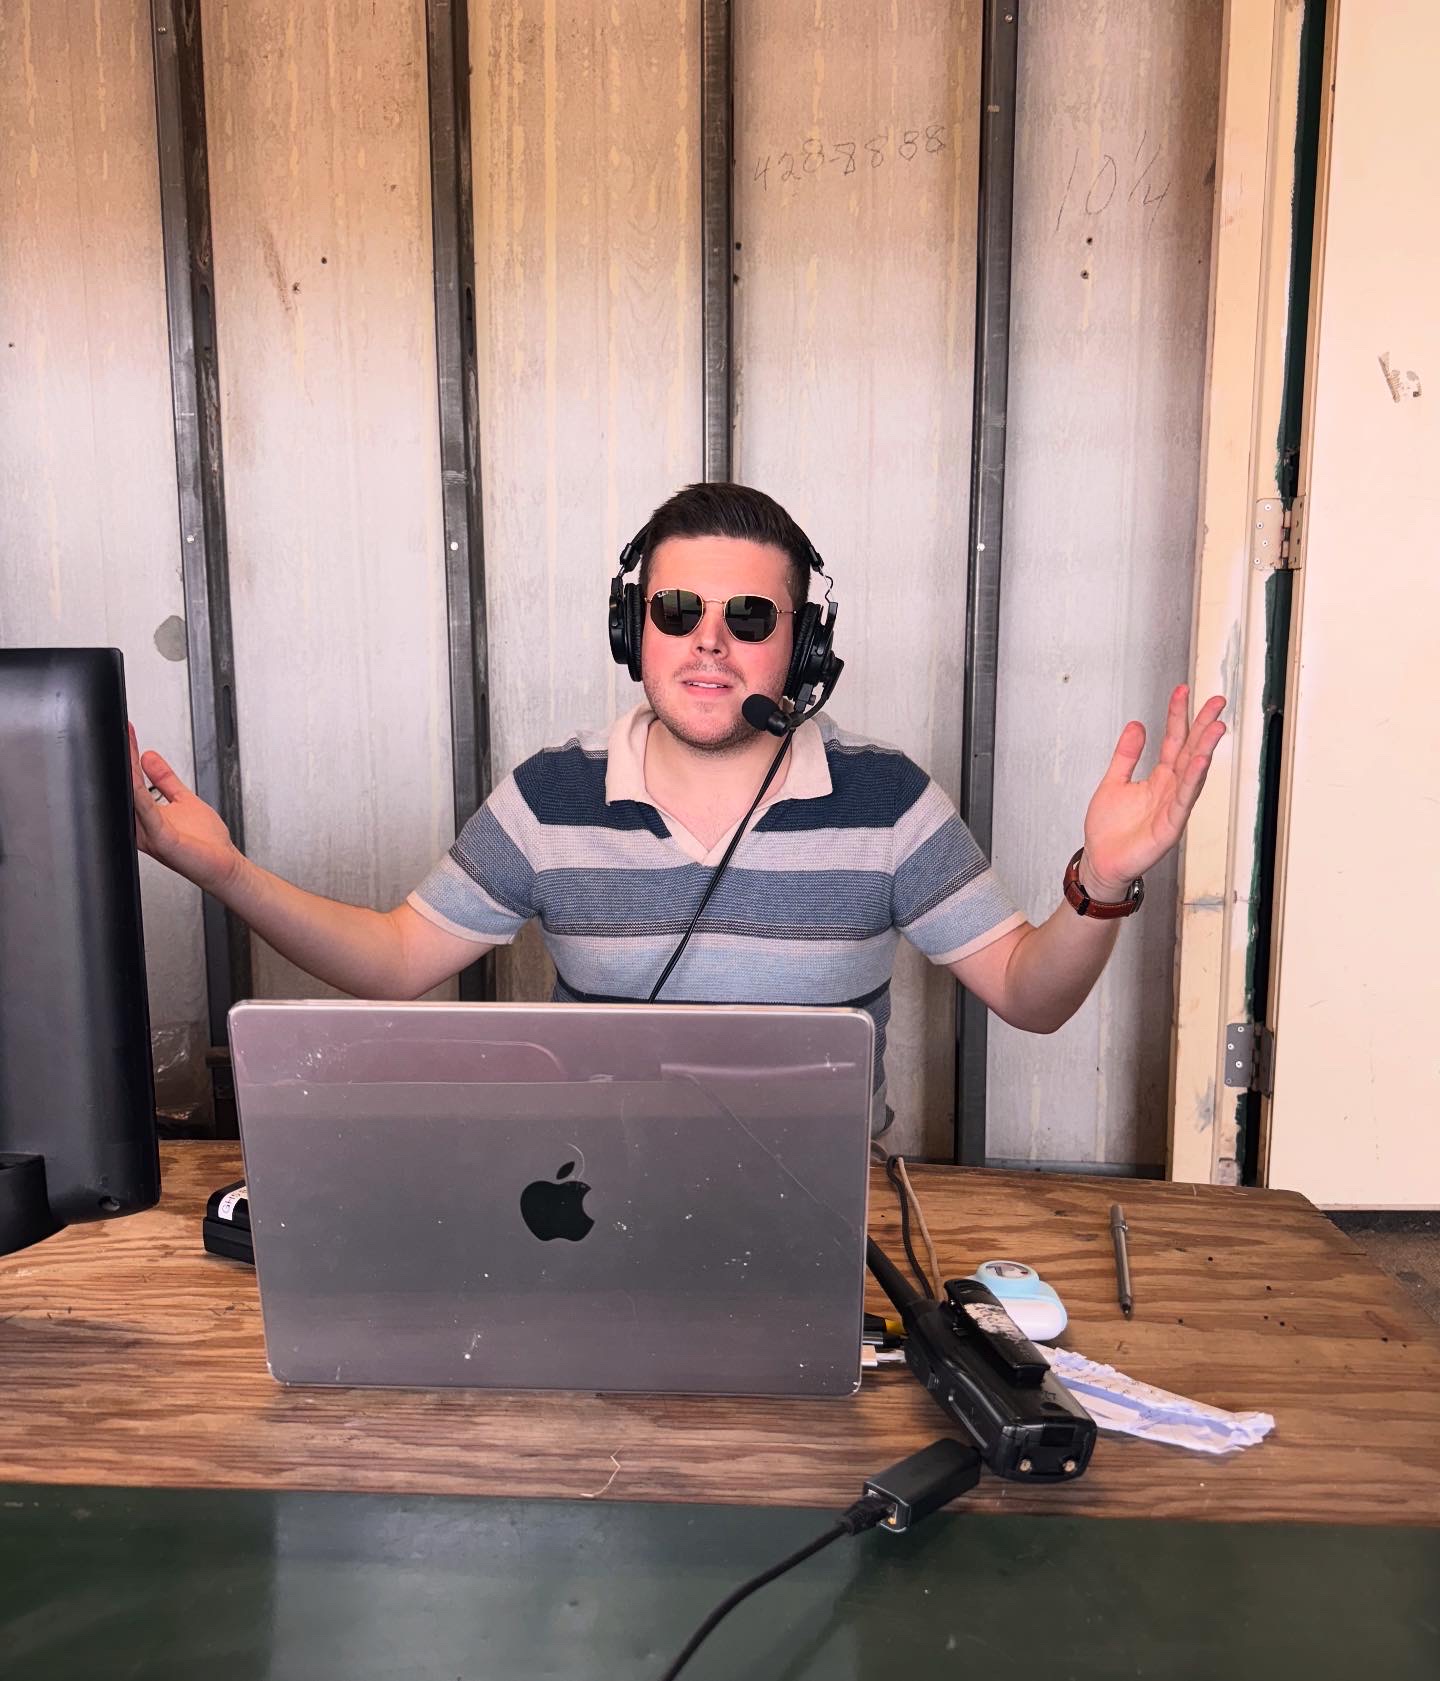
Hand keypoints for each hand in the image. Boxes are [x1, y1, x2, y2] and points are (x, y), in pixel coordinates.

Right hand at [128, 723, 242, 893]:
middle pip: (127, 789)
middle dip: (123, 761)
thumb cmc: (205, 843)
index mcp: (145, 816)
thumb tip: (149, 756)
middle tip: (120, 734)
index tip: (126, 732)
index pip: (131, 781)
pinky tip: (136, 779)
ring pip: (133, 798)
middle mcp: (142, 825)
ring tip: (124, 749)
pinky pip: (148, 814)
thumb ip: (166, 780)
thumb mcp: (184, 800)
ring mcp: (150, 834)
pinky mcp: (163, 841)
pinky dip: (141, 796)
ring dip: (128, 773)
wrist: (223, 867)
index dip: (127, 757)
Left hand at [1080, 685, 1226, 897]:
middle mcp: (1170, 790)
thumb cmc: (1109, 830)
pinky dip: (1192, 780)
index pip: (1174, 740)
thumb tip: (1137, 725)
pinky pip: (1183, 801)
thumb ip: (1126, 755)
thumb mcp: (1113, 782)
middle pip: (1191, 752)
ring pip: (1193, 774)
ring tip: (1215, 726)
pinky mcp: (1169, 827)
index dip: (1177, 715)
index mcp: (1159, 779)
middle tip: (1217, 701)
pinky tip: (1200, 761)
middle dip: (1203, 726)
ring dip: (1205, 750)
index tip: (1182, 690)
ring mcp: (1172, 808)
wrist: (1100, 862)